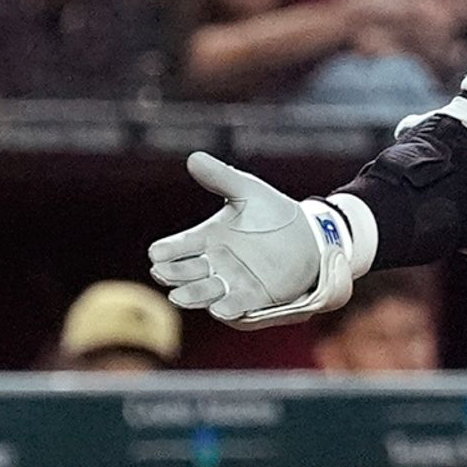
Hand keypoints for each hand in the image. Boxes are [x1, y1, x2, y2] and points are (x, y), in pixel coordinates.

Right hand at [148, 150, 354, 328]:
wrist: (309, 235)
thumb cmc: (273, 212)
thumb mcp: (247, 191)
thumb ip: (221, 177)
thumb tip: (193, 158)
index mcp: (206, 238)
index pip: (178, 247)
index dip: (166, 251)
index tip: (157, 253)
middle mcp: (214, 263)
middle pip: (185, 273)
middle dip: (173, 274)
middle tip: (162, 273)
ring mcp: (231, 282)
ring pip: (205, 292)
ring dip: (193, 296)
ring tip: (180, 297)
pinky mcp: (253, 298)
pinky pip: (236, 305)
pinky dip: (227, 308)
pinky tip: (220, 309)